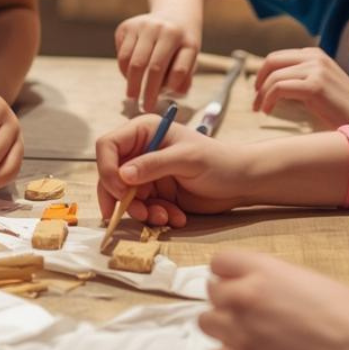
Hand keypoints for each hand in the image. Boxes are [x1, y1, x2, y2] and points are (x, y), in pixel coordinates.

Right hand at [95, 117, 250, 227]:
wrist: (241, 182)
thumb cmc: (218, 161)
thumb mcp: (187, 160)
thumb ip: (153, 165)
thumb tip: (122, 175)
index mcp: (144, 131)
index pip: (108, 146)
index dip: (107, 168)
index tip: (121, 190)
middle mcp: (140, 151)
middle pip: (111, 175)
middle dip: (122, 198)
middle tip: (139, 213)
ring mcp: (147, 174)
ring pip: (125, 197)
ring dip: (141, 211)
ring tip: (164, 217)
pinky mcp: (155, 194)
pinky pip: (142, 208)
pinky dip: (155, 216)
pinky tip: (176, 217)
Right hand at [115, 12, 199, 107]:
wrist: (174, 14)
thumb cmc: (182, 44)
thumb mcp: (191, 58)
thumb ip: (184, 78)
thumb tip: (175, 93)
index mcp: (185, 39)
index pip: (179, 70)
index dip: (170, 89)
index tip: (161, 103)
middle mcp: (164, 29)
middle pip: (152, 67)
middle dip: (146, 91)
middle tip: (144, 107)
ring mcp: (143, 25)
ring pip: (131, 62)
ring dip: (131, 82)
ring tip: (133, 93)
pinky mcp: (127, 26)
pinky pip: (121, 55)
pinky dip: (124, 69)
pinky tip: (131, 73)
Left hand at [202, 249, 348, 349]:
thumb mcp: (309, 279)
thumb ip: (275, 280)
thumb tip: (261, 289)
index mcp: (262, 268)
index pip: (219, 262)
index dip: (230, 275)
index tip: (240, 286)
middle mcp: (243, 295)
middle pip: (212, 293)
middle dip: (229, 303)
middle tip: (253, 318)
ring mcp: (238, 332)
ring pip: (206, 323)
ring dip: (224, 331)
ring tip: (251, 341)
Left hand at [253, 48, 348, 127]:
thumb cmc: (341, 109)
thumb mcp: (318, 85)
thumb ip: (299, 79)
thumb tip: (272, 83)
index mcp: (315, 54)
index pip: (278, 56)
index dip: (264, 73)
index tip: (258, 90)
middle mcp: (315, 57)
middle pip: (272, 61)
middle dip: (259, 80)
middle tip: (255, 99)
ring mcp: (315, 69)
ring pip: (274, 77)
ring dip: (261, 94)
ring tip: (260, 109)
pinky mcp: (315, 85)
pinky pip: (279, 88)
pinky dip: (268, 99)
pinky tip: (268, 111)